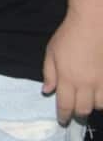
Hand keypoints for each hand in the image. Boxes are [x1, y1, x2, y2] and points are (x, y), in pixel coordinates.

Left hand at [42, 9, 102, 123]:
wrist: (92, 24)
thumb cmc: (68, 36)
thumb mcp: (51, 52)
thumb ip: (49, 73)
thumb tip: (47, 91)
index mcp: (67, 78)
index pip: (65, 105)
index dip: (63, 115)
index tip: (62, 119)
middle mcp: (85, 83)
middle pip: (83, 109)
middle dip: (77, 114)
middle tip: (74, 112)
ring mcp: (101, 81)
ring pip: (99, 105)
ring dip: (92, 106)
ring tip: (87, 101)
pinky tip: (99, 95)